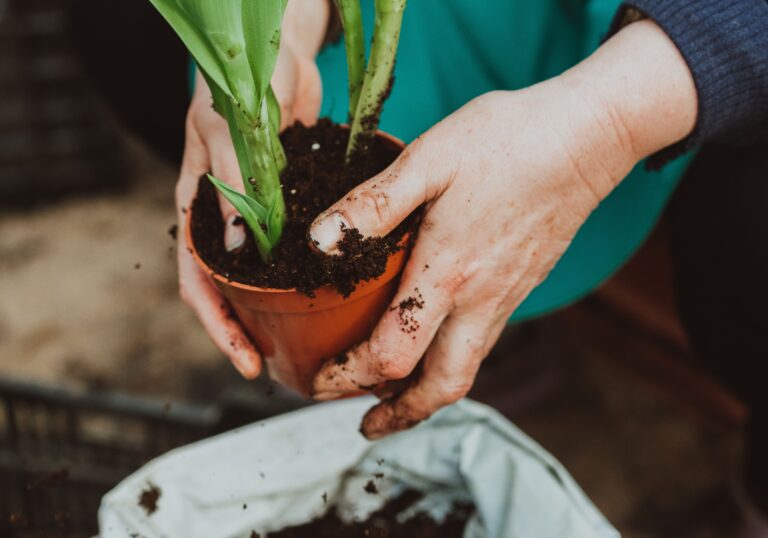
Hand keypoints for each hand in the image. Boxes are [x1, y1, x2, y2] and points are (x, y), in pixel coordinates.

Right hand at [176, 0, 327, 377]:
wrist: (276, 51)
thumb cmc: (240, 84)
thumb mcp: (229, 134)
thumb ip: (234, 188)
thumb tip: (240, 251)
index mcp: (196, 208)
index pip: (197, 283)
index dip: (218, 327)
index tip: (246, 361)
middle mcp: (224, 219)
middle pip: (230, 289)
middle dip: (250, 329)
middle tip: (283, 363)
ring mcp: (257, 213)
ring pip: (262, 274)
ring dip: (278, 307)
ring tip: (310, 339)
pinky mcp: (288, 202)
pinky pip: (293, 246)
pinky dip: (305, 270)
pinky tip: (334, 288)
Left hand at [310, 20, 696, 437]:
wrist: (586, 136)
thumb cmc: (506, 141)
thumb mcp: (429, 161)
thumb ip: (373, 205)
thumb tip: (318, 243)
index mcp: (448, 273)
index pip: (393, 355)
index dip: (348, 378)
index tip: (318, 383)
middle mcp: (480, 300)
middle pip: (441, 387)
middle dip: (397, 415)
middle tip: (363, 424)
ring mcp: (506, 297)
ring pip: (464, 370)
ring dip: (423, 395)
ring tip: (389, 396)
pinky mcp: (520, 286)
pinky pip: (481, 343)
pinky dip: (448, 361)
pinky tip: (431, 340)